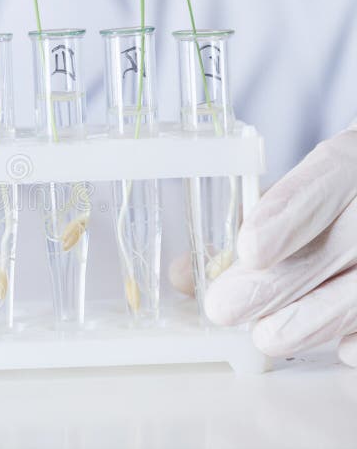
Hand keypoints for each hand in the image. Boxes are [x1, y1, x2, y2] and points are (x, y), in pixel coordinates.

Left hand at [203, 122, 356, 365]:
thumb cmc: (340, 196)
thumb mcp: (304, 188)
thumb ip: (249, 226)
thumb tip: (183, 277)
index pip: (329, 176)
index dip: (288, 215)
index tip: (248, 249)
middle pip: (348, 238)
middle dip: (281, 282)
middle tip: (227, 308)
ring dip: (317, 318)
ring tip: (268, 335)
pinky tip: (337, 347)